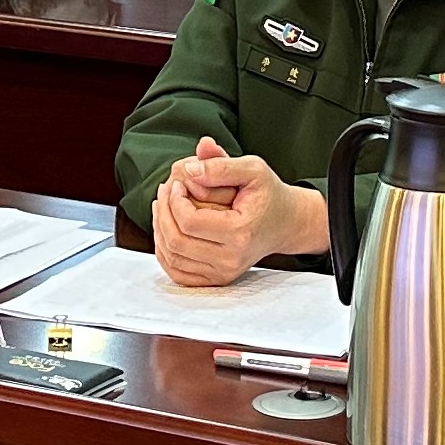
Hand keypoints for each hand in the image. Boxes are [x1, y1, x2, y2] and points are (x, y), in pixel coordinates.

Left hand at [153, 137, 299, 288]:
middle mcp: (231, 258)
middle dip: (163, 212)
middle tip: (166, 191)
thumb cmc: (268, 194)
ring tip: (164, 205)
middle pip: (176, 241)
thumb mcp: (252, 169)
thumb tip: (188, 169)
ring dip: (160, 229)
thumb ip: (220, 165)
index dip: (175, 200)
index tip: (178, 183)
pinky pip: (177, 273)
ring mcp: (223, 273)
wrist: (284, 223)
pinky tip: (166, 229)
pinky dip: (165, 251)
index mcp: (240, 232)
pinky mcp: (216, 279)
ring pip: (172, 258)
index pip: (189, 222)